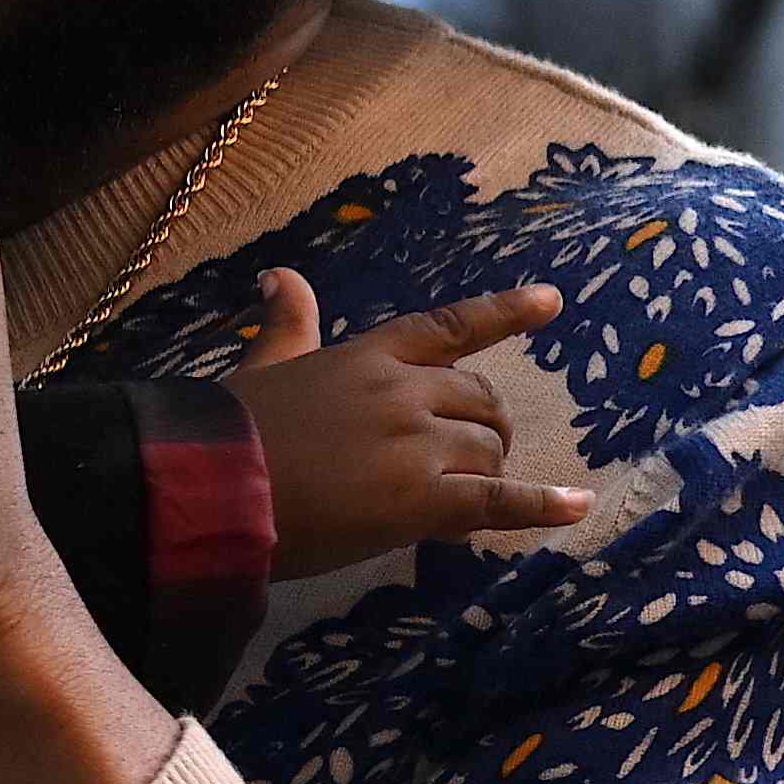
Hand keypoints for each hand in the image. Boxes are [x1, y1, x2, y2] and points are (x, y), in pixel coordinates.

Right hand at [226, 273, 578, 573]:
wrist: (207, 488)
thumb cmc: (225, 430)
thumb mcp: (262, 366)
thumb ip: (286, 325)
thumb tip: (279, 276)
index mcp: (369, 356)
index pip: (448, 328)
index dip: (503, 313)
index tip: (551, 303)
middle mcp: (405, 392)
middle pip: (480, 401)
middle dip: (483, 428)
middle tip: (468, 458)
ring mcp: (417, 446)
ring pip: (486, 451)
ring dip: (483, 472)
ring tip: (459, 500)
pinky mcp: (421, 501)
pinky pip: (497, 501)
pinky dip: (541, 506)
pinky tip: (575, 506)